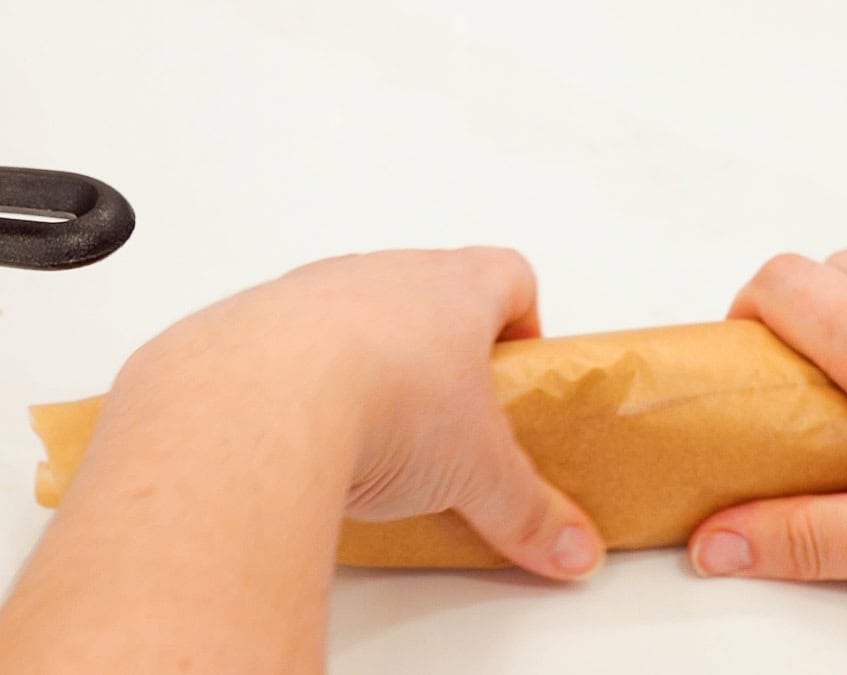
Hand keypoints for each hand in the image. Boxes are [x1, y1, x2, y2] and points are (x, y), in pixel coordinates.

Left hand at [119, 247, 603, 578]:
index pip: (507, 276)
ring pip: (349, 313)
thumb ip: (530, 514)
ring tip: (369, 436)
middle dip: (440, 350)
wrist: (259, 404)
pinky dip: (295, 384)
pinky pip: (279, 344)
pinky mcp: (245, 325)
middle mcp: (380, 276)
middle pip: (426, 291)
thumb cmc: (382, 402)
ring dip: (364, 361)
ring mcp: (307, 293)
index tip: (516, 371)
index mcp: (454, 289)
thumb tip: (574, 552)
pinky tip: (299, 440)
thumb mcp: (478, 475)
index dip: (521, 321)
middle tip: (447, 419)